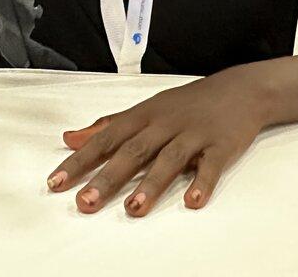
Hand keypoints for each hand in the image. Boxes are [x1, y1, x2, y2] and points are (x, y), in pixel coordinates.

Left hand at [46, 67, 269, 216]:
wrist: (240, 89)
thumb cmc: (187, 103)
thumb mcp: (145, 109)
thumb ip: (107, 126)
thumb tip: (70, 138)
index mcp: (144, 115)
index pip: (106, 139)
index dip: (81, 160)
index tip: (57, 181)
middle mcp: (165, 123)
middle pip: (133, 151)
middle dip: (108, 177)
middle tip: (86, 202)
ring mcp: (194, 134)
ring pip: (169, 159)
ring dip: (151, 184)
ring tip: (134, 209)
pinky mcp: (221, 145)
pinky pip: (211, 165)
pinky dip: (203, 182)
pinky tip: (193, 201)